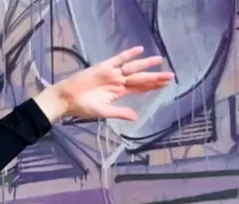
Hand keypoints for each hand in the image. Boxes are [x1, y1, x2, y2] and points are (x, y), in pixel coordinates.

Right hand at [35, 46, 173, 122]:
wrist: (67, 99)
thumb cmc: (82, 108)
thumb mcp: (103, 112)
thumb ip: (120, 113)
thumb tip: (136, 118)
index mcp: (118, 93)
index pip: (140, 88)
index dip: (153, 86)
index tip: (166, 85)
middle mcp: (118, 82)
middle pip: (140, 78)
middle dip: (155, 77)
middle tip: (171, 75)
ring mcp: (111, 74)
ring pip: (132, 68)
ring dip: (146, 64)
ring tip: (159, 60)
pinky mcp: (104, 67)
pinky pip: (118, 59)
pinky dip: (128, 55)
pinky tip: (139, 50)